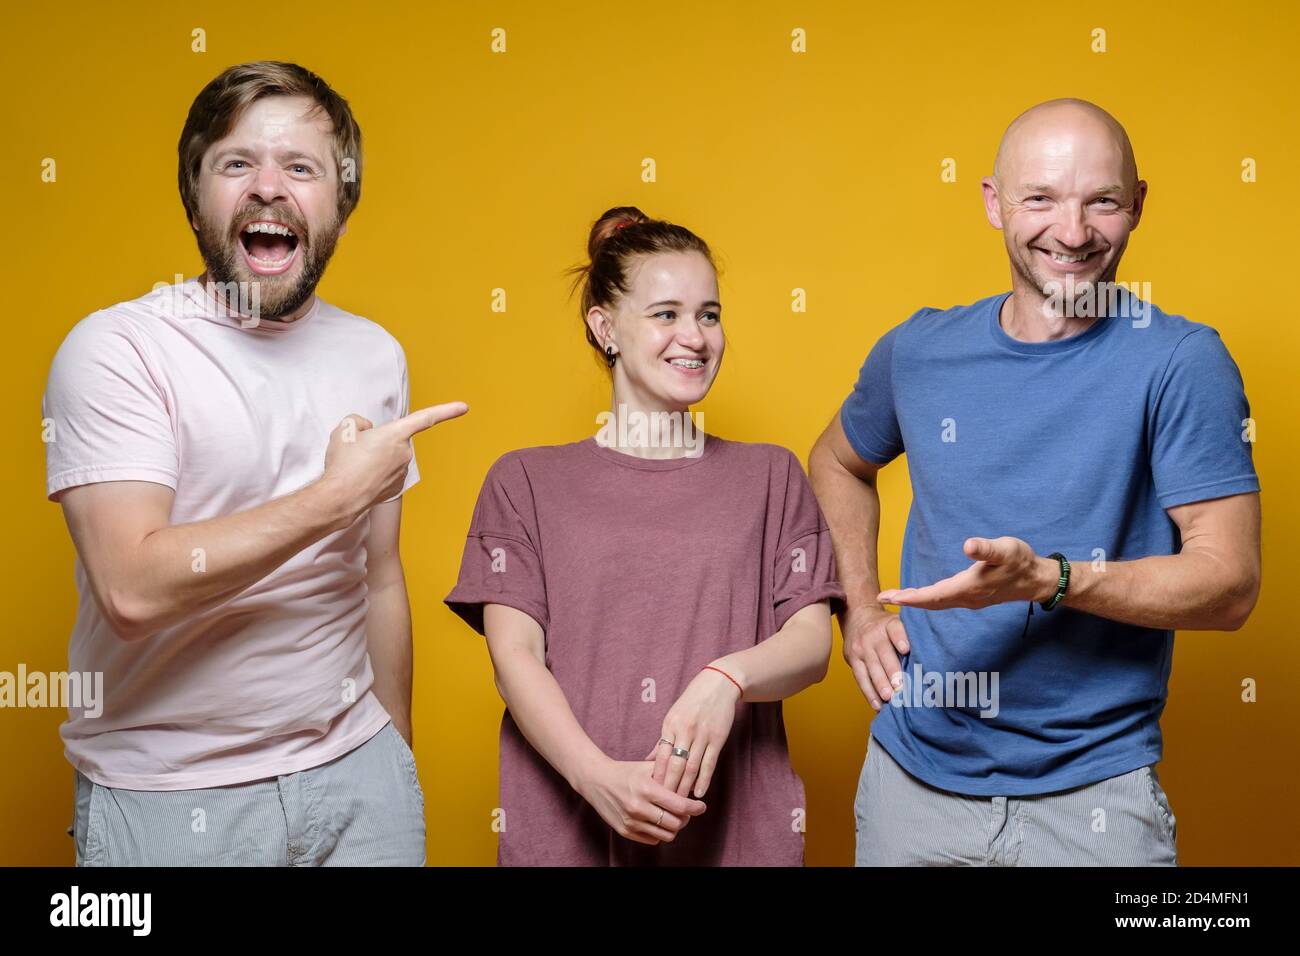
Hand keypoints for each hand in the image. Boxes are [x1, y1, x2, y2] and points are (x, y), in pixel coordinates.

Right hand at [321, 402, 467, 513]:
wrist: (340, 498)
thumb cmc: (343, 463)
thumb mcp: (344, 429)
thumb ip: (359, 421)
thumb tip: (368, 429)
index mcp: (395, 434)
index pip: (425, 418)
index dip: (446, 411)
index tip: (464, 407)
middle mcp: (404, 452)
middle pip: (393, 438)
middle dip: (378, 440)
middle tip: (357, 450)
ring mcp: (402, 471)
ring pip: (389, 455)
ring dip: (376, 456)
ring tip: (356, 465)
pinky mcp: (397, 485)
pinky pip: (387, 471)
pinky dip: (376, 471)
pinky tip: (362, 476)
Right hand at [576, 757, 706, 844]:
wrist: (596, 780)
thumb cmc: (626, 771)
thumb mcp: (648, 767)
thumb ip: (671, 774)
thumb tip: (694, 785)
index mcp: (647, 789)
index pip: (680, 805)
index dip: (695, 808)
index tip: (701, 806)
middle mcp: (638, 807)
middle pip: (676, 823)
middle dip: (685, 818)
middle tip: (686, 811)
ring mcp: (631, 822)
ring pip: (666, 835)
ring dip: (674, 827)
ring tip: (673, 817)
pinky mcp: (625, 831)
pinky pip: (653, 840)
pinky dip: (660, 832)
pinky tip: (658, 820)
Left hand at [644, 666, 739, 798]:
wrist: (718, 685)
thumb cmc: (692, 701)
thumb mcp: (673, 716)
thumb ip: (663, 739)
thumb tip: (648, 759)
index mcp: (670, 725)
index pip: (661, 755)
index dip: (657, 775)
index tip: (652, 792)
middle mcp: (684, 730)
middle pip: (675, 764)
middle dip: (669, 785)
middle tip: (664, 804)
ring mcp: (702, 734)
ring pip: (691, 766)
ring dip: (685, 786)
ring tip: (680, 802)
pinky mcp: (717, 738)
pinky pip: (709, 763)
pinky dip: (704, 779)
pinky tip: (699, 792)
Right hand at [842, 606, 908, 709]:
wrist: (857, 618)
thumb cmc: (884, 627)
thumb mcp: (896, 623)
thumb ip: (910, 635)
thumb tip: (933, 658)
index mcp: (888, 624)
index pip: (894, 629)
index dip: (900, 638)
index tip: (906, 649)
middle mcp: (873, 635)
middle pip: (883, 653)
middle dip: (892, 671)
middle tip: (900, 687)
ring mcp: (861, 648)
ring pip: (871, 668)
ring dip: (880, 684)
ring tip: (889, 698)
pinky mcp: (852, 659)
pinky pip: (860, 678)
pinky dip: (869, 693)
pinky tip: (877, 705)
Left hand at [877, 536, 1055, 610]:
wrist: (1037, 579)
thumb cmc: (1020, 562)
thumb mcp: (1005, 549)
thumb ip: (986, 548)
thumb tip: (967, 545)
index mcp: (968, 588)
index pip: (932, 595)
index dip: (910, 596)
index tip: (889, 597)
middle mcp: (966, 598)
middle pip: (930, 602)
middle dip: (905, 600)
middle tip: (881, 597)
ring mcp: (969, 600)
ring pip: (936, 603)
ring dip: (915, 601)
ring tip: (894, 597)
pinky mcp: (973, 597)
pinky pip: (943, 601)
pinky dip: (927, 600)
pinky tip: (921, 596)